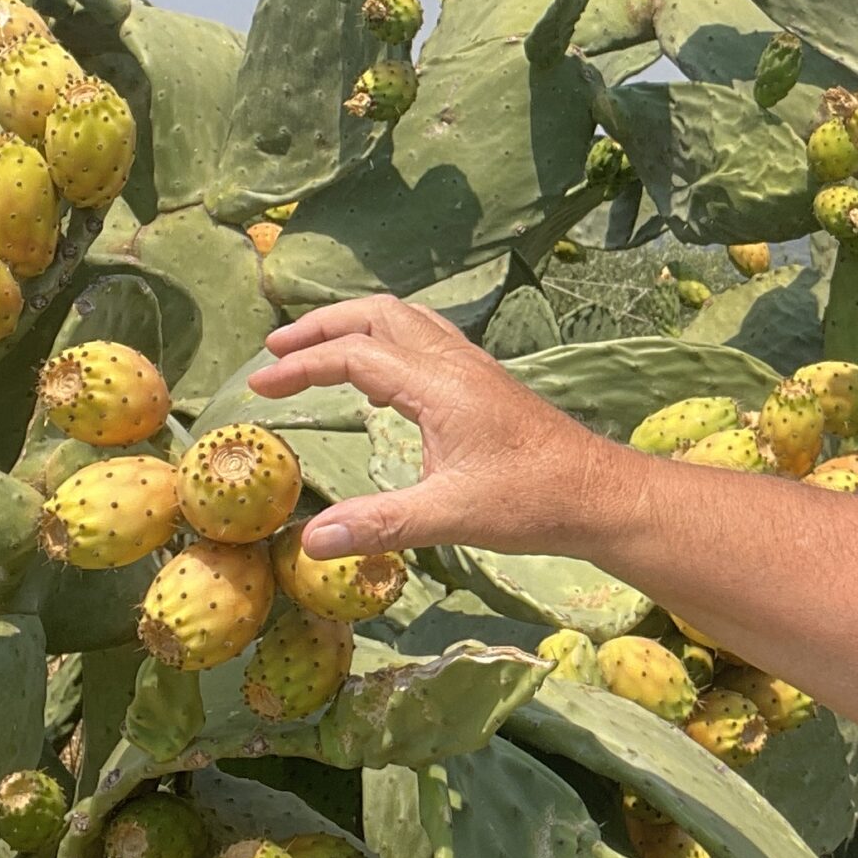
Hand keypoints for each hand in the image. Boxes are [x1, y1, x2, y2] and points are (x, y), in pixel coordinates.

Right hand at [249, 296, 604, 558]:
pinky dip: (386, 338)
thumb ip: (380, 525)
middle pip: (379, 315)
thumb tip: (312, 542)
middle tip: (277, 350)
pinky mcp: (485, 383)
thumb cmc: (532, 501)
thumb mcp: (451, 516)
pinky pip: (426, 338)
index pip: (356, 354)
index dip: (303, 366)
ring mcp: (474, 369)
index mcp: (441, 385)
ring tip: (314, 349)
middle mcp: (456, 363)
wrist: (598, 493)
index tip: (259, 386)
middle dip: (323, 324)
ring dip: (356, 325)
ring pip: (406, 320)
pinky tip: (377, 372)